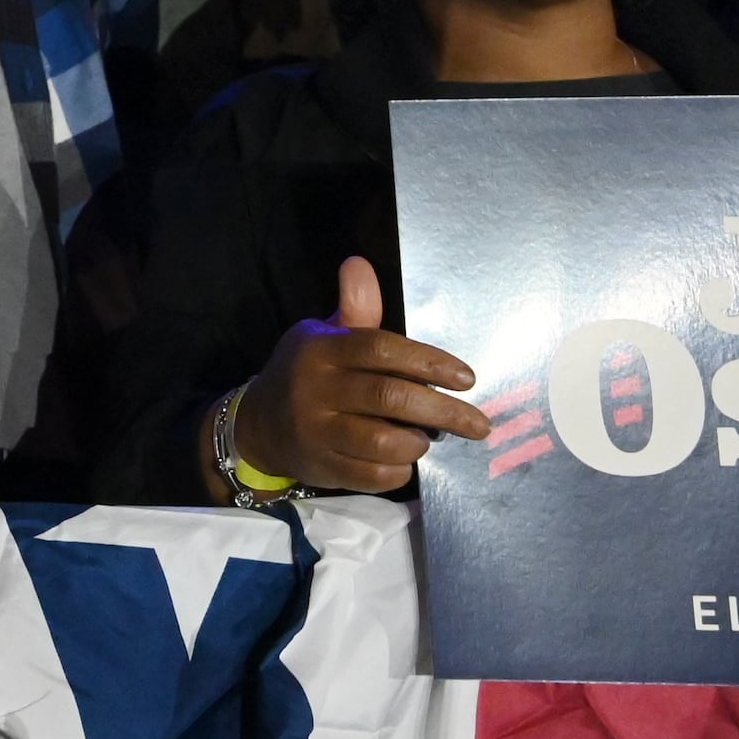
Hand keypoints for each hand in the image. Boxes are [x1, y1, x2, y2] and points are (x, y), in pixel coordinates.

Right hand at [229, 257, 488, 494]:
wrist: (259, 424)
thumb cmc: (308, 373)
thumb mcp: (325, 336)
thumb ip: (354, 309)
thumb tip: (359, 264)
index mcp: (323, 350)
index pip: (380, 349)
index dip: (428, 362)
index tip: (467, 378)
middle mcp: (317, 389)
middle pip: (390, 398)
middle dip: (443, 411)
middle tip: (479, 424)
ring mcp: (316, 431)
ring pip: (383, 442)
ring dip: (417, 442)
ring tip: (425, 437)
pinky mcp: (321, 467)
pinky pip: (373, 475)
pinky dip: (398, 470)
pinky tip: (403, 459)